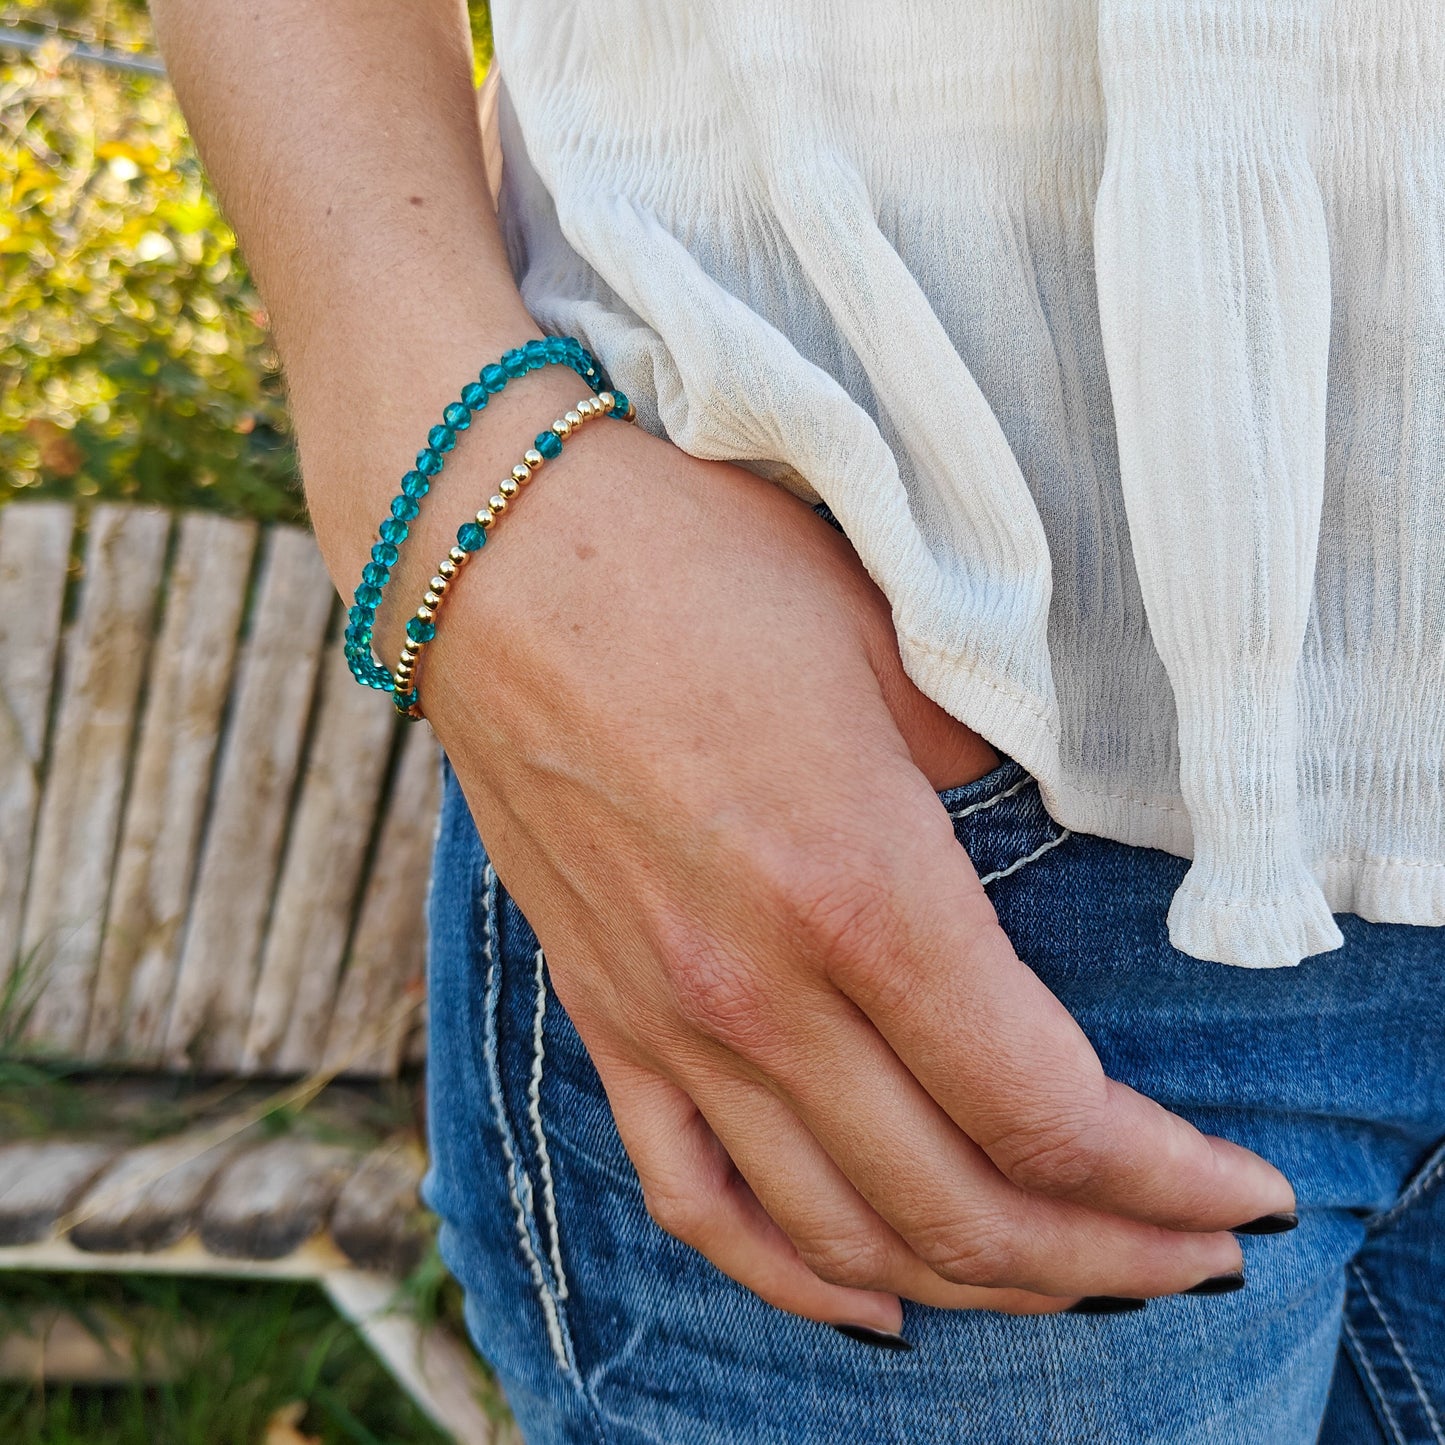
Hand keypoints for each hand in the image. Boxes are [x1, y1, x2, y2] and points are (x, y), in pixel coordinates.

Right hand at [423, 420, 1294, 1334]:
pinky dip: (791, 1277)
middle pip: (958, 1205)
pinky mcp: (603, 1021)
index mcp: (858, 890)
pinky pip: (698, 1201)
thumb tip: (1044, 850)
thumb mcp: (892, 648)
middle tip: (1185, 1259)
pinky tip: (862, 1300)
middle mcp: (759, 993)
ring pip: (839, 1234)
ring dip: (970, 1285)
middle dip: (1100, 1259)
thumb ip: (990, 778)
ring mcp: (667, 1023)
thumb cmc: (697, 572)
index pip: (1042, 1108)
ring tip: (1062, 1284)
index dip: (1161, 1182)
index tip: (1239, 1202)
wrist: (499, 562)